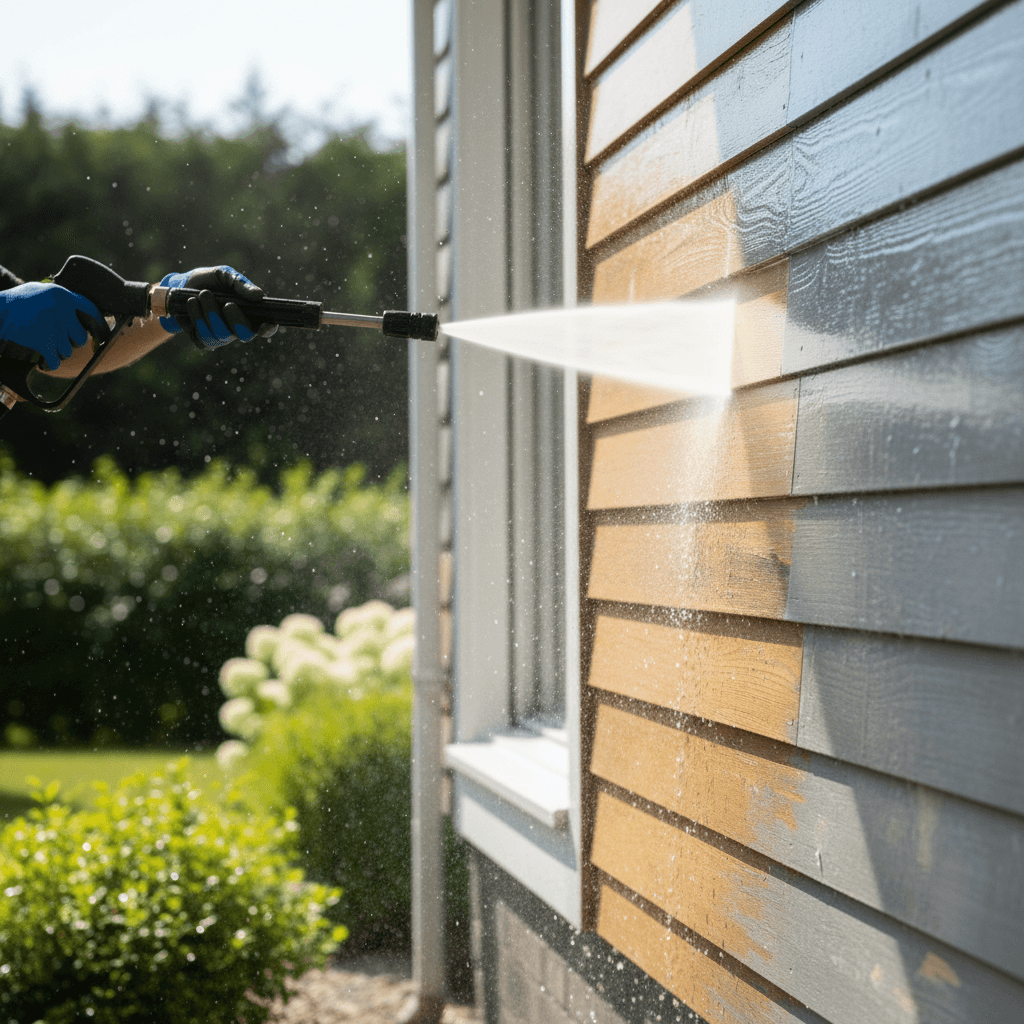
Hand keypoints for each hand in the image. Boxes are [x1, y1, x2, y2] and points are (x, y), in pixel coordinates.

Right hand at [0, 282, 109, 370]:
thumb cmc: (18, 301)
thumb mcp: (41, 290)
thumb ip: (61, 298)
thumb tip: (83, 310)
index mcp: (63, 295)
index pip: (91, 310)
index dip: (99, 323)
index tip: (103, 332)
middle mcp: (62, 311)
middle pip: (80, 337)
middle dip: (72, 341)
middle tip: (59, 339)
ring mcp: (54, 327)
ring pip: (68, 351)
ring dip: (58, 351)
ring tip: (45, 343)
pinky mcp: (44, 342)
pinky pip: (56, 361)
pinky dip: (51, 363)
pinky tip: (44, 359)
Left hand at [158, 266, 278, 348]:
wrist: (183, 285)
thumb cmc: (211, 281)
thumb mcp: (226, 275)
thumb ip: (241, 284)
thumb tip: (260, 296)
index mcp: (250, 314)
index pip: (265, 327)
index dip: (269, 329)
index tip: (268, 324)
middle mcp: (239, 329)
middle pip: (245, 335)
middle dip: (236, 320)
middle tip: (227, 304)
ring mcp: (222, 338)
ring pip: (222, 334)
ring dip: (210, 312)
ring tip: (202, 294)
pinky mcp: (205, 342)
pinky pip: (204, 336)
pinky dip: (196, 317)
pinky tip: (192, 303)